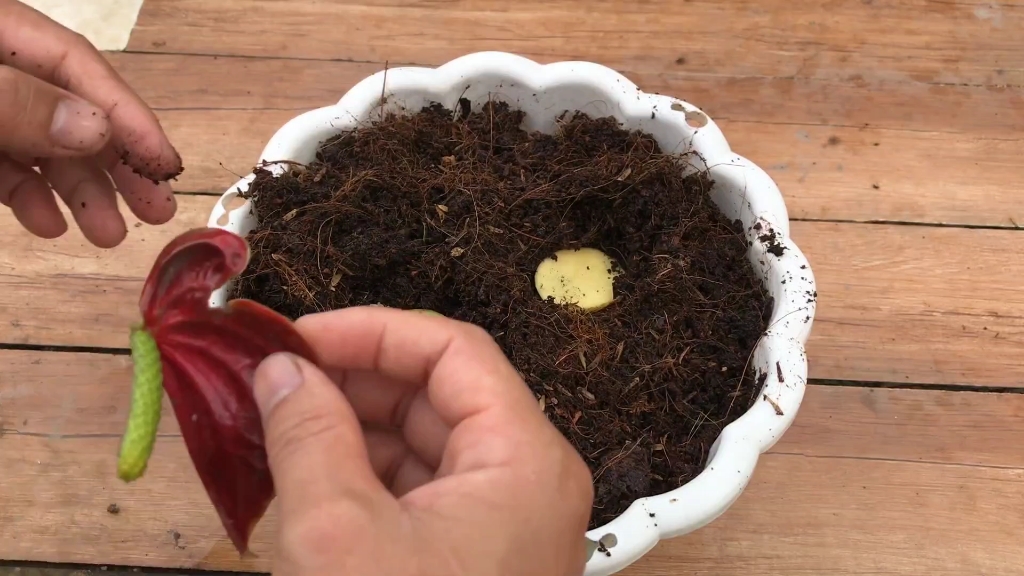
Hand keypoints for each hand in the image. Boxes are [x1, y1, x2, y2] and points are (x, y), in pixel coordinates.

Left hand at [1, 1, 181, 247]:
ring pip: (37, 146)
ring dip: (78, 192)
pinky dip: (26, 196)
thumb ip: (19, 103)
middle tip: (158, 210)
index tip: (165, 164)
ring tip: (108, 235)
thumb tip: (96, 129)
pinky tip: (49, 224)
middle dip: (115, 163)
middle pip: (68, 110)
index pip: (78, 66)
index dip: (127, 115)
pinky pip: (0, 166)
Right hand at [252, 306, 594, 575]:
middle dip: (353, 381)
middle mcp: (524, 482)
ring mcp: (499, 524)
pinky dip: (359, 478)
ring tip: (276, 427)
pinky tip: (302, 477)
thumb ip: (308, 434)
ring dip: (349, 429)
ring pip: (423, 444)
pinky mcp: (468, 558)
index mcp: (523, 460)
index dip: (374, 331)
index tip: (300, 335)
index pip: (453, 353)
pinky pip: (415, 493)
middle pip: (439, 395)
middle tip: (275, 380)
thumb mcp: (337, 533)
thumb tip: (282, 369)